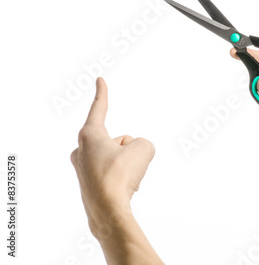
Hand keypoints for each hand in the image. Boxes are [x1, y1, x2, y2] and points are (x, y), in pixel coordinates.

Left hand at [70, 77, 155, 233]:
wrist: (108, 211)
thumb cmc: (121, 176)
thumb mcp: (144, 148)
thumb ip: (142, 143)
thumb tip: (134, 152)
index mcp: (89, 135)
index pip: (99, 108)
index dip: (102, 93)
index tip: (99, 79)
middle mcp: (81, 150)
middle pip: (118, 139)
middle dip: (130, 149)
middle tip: (129, 166)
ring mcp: (83, 168)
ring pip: (119, 157)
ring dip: (129, 164)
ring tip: (127, 180)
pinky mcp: (89, 184)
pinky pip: (116, 173)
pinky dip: (124, 177)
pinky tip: (123, 189)